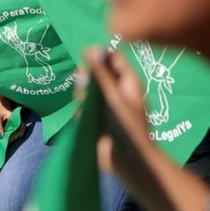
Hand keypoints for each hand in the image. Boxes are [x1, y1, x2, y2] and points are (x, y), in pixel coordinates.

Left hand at [0, 93, 24, 138]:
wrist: (0, 97)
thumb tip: (0, 138)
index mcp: (15, 118)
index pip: (19, 131)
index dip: (13, 137)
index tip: (6, 140)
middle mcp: (18, 119)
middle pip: (20, 132)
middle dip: (13, 137)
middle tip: (5, 140)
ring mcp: (17, 119)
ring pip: (18, 130)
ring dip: (12, 134)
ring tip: (4, 137)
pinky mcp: (14, 119)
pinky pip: (15, 127)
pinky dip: (11, 131)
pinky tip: (5, 132)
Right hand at [89, 47, 151, 175]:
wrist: (128, 161)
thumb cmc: (128, 127)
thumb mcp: (114, 97)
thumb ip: (101, 74)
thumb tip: (91, 49)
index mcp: (128, 82)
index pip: (113, 57)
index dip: (99, 54)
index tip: (85, 56)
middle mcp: (117, 90)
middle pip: (97, 71)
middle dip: (87, 76)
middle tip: (82, 83)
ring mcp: (105, 104)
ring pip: (87, 88)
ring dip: (82, 94)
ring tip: (84, 105)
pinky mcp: (95, 117)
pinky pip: (82, 104)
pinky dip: (80, 108)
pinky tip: (82, 116)